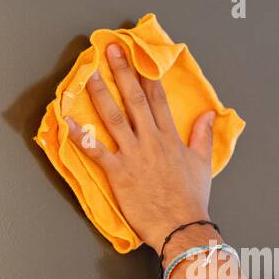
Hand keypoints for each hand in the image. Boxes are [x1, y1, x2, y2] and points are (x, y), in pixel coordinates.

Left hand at [65, 42, 217, 252]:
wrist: (182, 227)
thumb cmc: (191, 200)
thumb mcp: (202, 164)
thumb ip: (203, 136)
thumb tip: (210, 114)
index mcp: (170, 138)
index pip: (157, 99)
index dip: (147, 75)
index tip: (139, 56)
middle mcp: (151, 140)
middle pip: (134, 100)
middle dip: (123, 72)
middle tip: (111, 51)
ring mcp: (134, 155)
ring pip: (113, 118)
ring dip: (99, 94)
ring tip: (88, 74)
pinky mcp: (119, 172)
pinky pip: (95, 150)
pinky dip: (80, 135)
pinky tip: (67, 121)